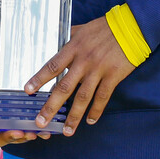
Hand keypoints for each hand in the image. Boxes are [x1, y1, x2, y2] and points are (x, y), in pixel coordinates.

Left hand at [26, 16, 135, 136]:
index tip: (27, 91)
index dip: (39, 78)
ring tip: (66, 131)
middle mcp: (83, 61)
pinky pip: (103, 97)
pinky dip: (96, 110)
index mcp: (73, 48)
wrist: (131, 27)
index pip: (52, 66)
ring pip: (83, 97)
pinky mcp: (113, 76)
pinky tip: (90, 121)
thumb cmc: (104, 28)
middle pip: (64, 87)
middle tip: (41, 122)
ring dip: (74, 116)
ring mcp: (98, 70)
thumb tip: (55, 40)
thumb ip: (68, 37)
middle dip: (51, 107)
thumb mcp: (82, 29)